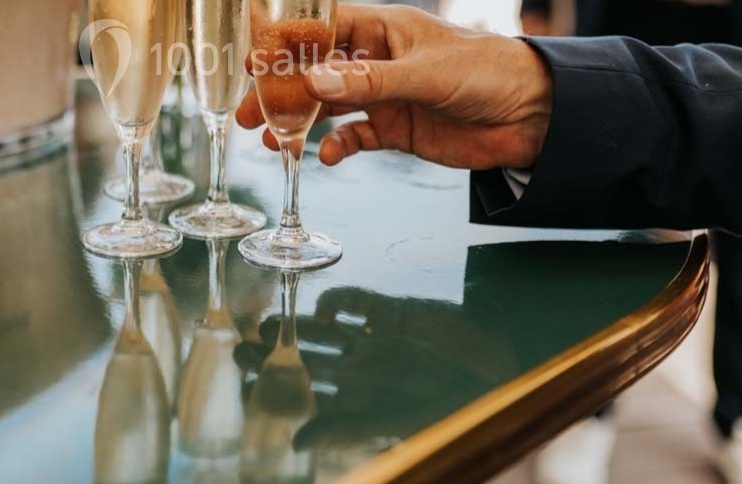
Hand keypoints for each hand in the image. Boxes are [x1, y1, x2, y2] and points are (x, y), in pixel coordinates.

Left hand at [233, 287, 513, 448]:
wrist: (502, 374)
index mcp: (358, 398)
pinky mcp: (393, 312)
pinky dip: (337, 300)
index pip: (305, 390)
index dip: (273, 381)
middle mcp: (361, 367)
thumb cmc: (453, 408)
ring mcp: (375, 338)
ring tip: (267, 325)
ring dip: (295, 324)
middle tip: (239, 345)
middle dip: (272, 350)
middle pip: (305, 355)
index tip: (243, 373)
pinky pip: (356, 302)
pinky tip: (325, 310)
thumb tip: (295, 441)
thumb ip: (344, 430)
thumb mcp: (393, 424)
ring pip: (322, 328)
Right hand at [236, 4, 552, 170]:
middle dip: (281, 90)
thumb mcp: (425, 73)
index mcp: (383, 29)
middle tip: (247, 111)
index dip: (284, 42)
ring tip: (268, 138)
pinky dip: (337, 147)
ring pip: (329, 107)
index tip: (251, 59)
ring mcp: (385, 96)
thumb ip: (369, 82)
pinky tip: (323, 158)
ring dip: (300, 121)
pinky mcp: (397, 129)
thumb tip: (314, 82)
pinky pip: (356, 138)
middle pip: (316, 72)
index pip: (322, 27)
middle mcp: (377, 59)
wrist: (534, 115)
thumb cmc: (486, 71)